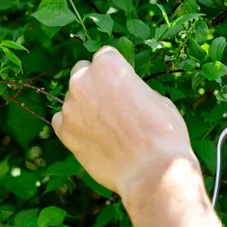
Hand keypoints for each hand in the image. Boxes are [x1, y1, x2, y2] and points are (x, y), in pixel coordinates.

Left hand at [52, 46, 197, 202]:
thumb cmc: (164, 134)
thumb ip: (136, 90)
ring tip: (107, 127)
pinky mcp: (65, 133)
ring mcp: (70, 107)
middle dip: (95, 83)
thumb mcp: (158, 100)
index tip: (123, 82)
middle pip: (82, 72)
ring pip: (72, 98)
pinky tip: (93, 136)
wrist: (153, 171)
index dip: (117, 69)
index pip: (105, 55)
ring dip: (85, 106)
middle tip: (112, 103)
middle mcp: (83, 81)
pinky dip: (74, 125)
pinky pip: (62, 121)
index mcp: (110, 65)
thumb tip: (127, 95)